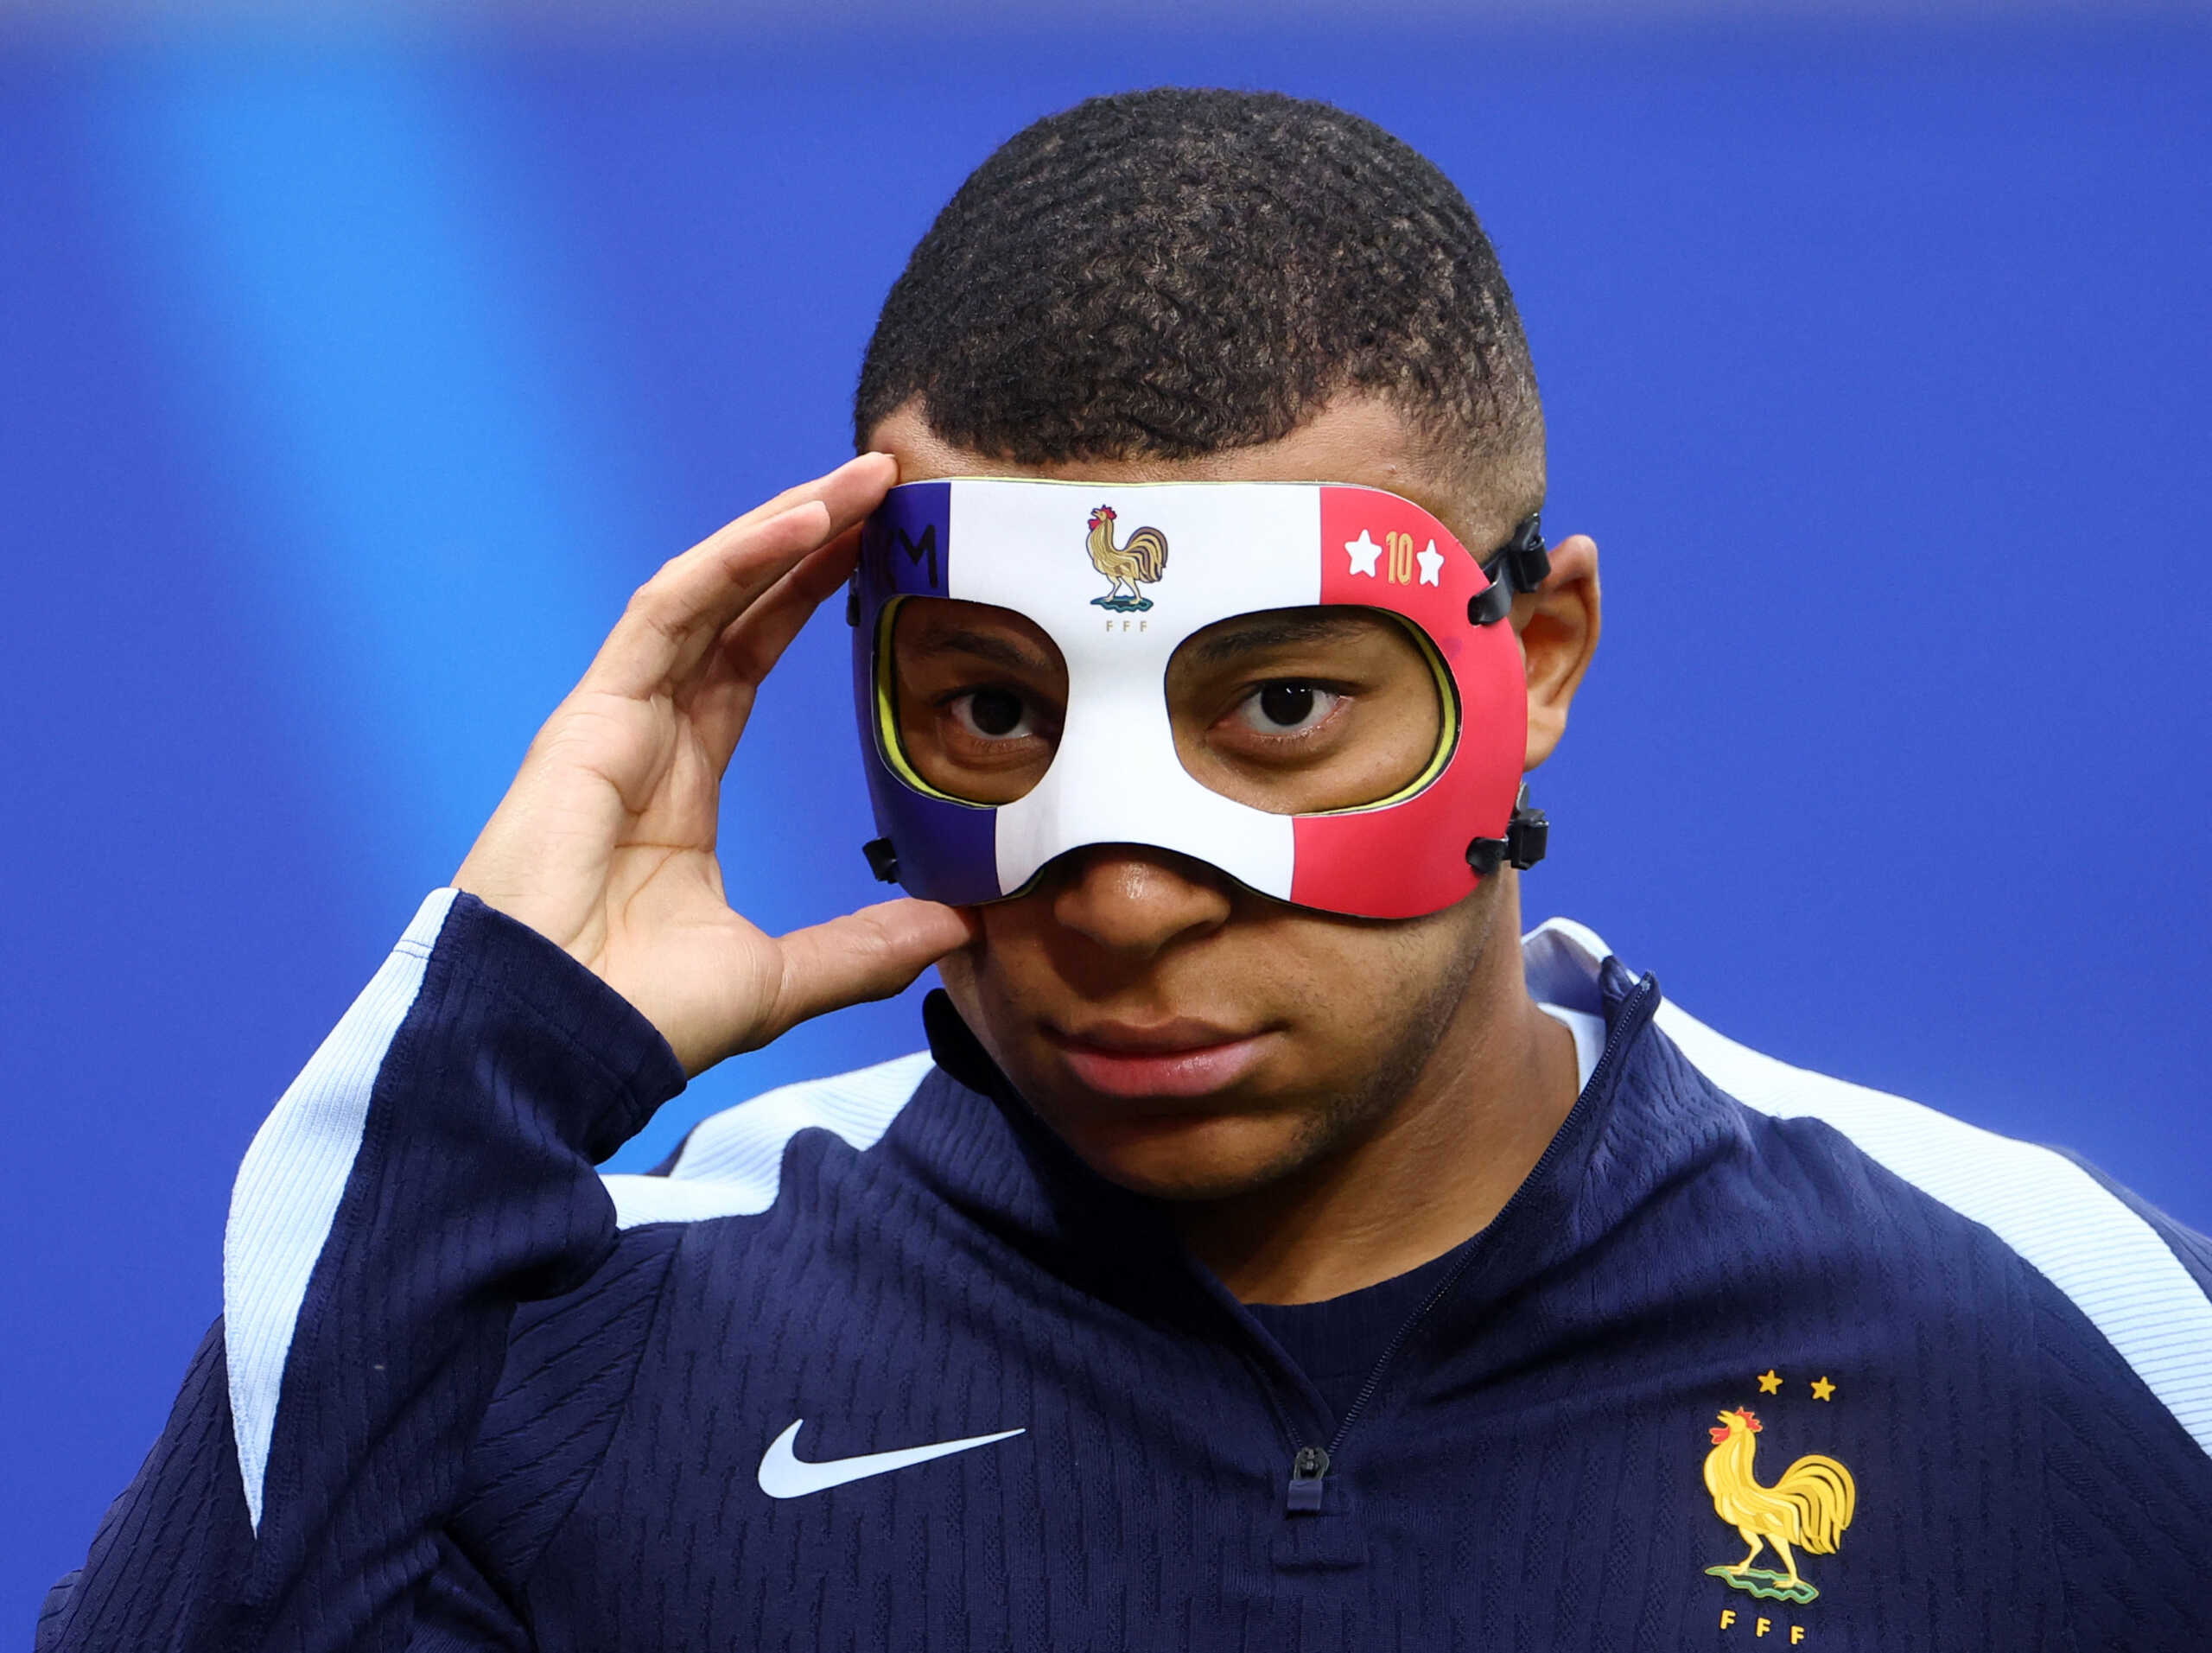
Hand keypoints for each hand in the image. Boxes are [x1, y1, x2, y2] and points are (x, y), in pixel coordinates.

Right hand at [453, 453, 976, 1075]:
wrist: (557, 1047)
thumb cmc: (641, 1018)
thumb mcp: (782, 977)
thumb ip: (867, 945)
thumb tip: (959, 928)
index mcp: (681, 785)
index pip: (751, 658)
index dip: (810, 598)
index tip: (883, 555)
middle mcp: (647, 735)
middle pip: (734, 605)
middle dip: (809, 537)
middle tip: (888, 483)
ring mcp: (615, 719)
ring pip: (706, 589)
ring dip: (783, 525)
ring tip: (864, 480)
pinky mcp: (592, 716)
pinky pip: (669, 611)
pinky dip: (734, 561)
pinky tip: (802, 522)